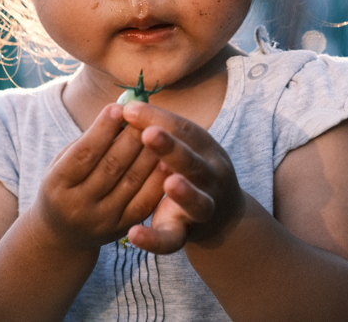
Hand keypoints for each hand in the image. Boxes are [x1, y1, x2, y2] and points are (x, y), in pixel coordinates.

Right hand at [31, 104, 168, 251]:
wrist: (63, 234)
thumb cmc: (66, 185)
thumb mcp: (63, 163)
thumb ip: (89, 140)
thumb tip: (120, 110)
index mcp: (57, 185)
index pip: (83, 154)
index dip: (101, 130)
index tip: (118, 107)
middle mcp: (78, 206)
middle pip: (110, 166)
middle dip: (130, 138)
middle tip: (145, 114)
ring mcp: (102, 220)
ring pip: (131, 182)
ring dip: (149, 153)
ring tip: (161, 130)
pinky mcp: (123, 228)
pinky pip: (145, 201)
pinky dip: (158, 179)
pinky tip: (168, 159)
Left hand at [121, 102, 246, 253]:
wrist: (221, 216)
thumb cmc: (192, 170)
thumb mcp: (185, 146)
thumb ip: (161, 129)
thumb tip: (126, 107)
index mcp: (207, 150)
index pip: (185, 131)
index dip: (159, 120)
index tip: (130, 110)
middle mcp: (211, 177)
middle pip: (194, 163)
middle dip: (173, 149)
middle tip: (149, 135)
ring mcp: (203, 208)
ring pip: (198, 203)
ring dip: (185, 193)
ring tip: (170, 183)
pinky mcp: (187, 234)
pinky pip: (172, 240)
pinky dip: (155, 239)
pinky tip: (134, 234)